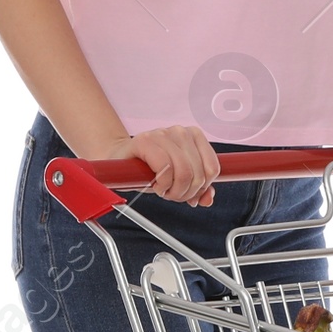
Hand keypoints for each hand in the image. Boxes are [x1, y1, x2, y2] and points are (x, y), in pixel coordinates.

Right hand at [104, 125, 220, 205]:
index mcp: (194, 136)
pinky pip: (165, 168)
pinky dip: (162, 184)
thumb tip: (207, 199)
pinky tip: (156, 185)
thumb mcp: (178, 180)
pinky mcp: (145, 140)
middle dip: (186, 192)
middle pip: (198, 173)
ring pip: (184, 172)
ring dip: (174, 191)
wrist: (120, 161)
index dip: (202, 187)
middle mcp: (181, 132)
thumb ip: (198, 188)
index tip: (189, 192)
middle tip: (172, 194)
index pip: (212, 168)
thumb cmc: (150, 168)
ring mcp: (163, 134)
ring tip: (164, 190)